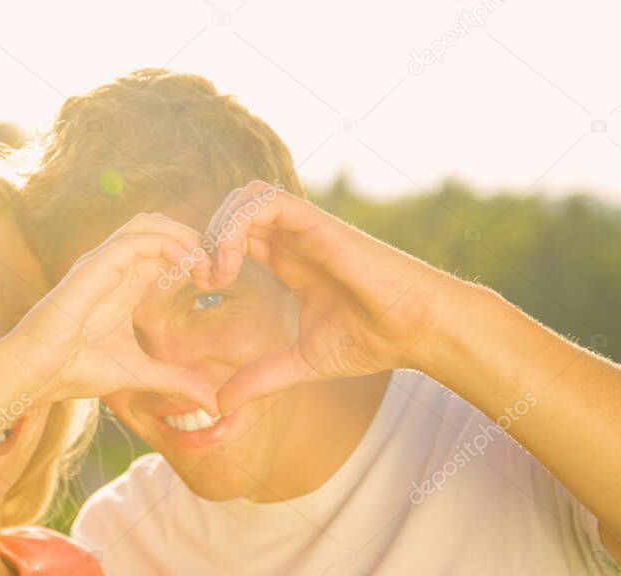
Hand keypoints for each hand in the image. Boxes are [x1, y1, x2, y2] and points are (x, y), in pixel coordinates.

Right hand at [6, 213, 219, 414]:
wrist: (36, 373)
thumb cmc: (75, 369)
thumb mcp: (139, 373)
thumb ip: (175, 381)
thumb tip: (212, 403)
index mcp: (126, 284)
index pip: (165, 250)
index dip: (194, 256)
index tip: (215, 280)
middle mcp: (115, 267)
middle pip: (160, 227)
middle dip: (193, 239)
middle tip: (214, 268)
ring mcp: (103, 263)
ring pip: (148, 223)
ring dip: (181, 235)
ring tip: (201, 262)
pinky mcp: (93, 266)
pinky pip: (134, 239)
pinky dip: (165, 242)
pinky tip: (185, 262)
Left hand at [208, 180, 461, 413]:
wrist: (415, 329)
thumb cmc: (371, 340)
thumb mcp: (300, 362)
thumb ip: (260, 378)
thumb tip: (220, 405)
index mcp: (287, 260)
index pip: (233, 236)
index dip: (209, 254)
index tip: (205, 289)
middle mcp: (292, 238)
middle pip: (232, 209)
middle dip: (206, 238)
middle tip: (206, 280)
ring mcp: (304, 228)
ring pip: (245, 196)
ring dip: (220, 227)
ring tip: (221, 271)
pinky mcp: (317, 223)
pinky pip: (266, 200)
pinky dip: (238, 222)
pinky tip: (234, 261)